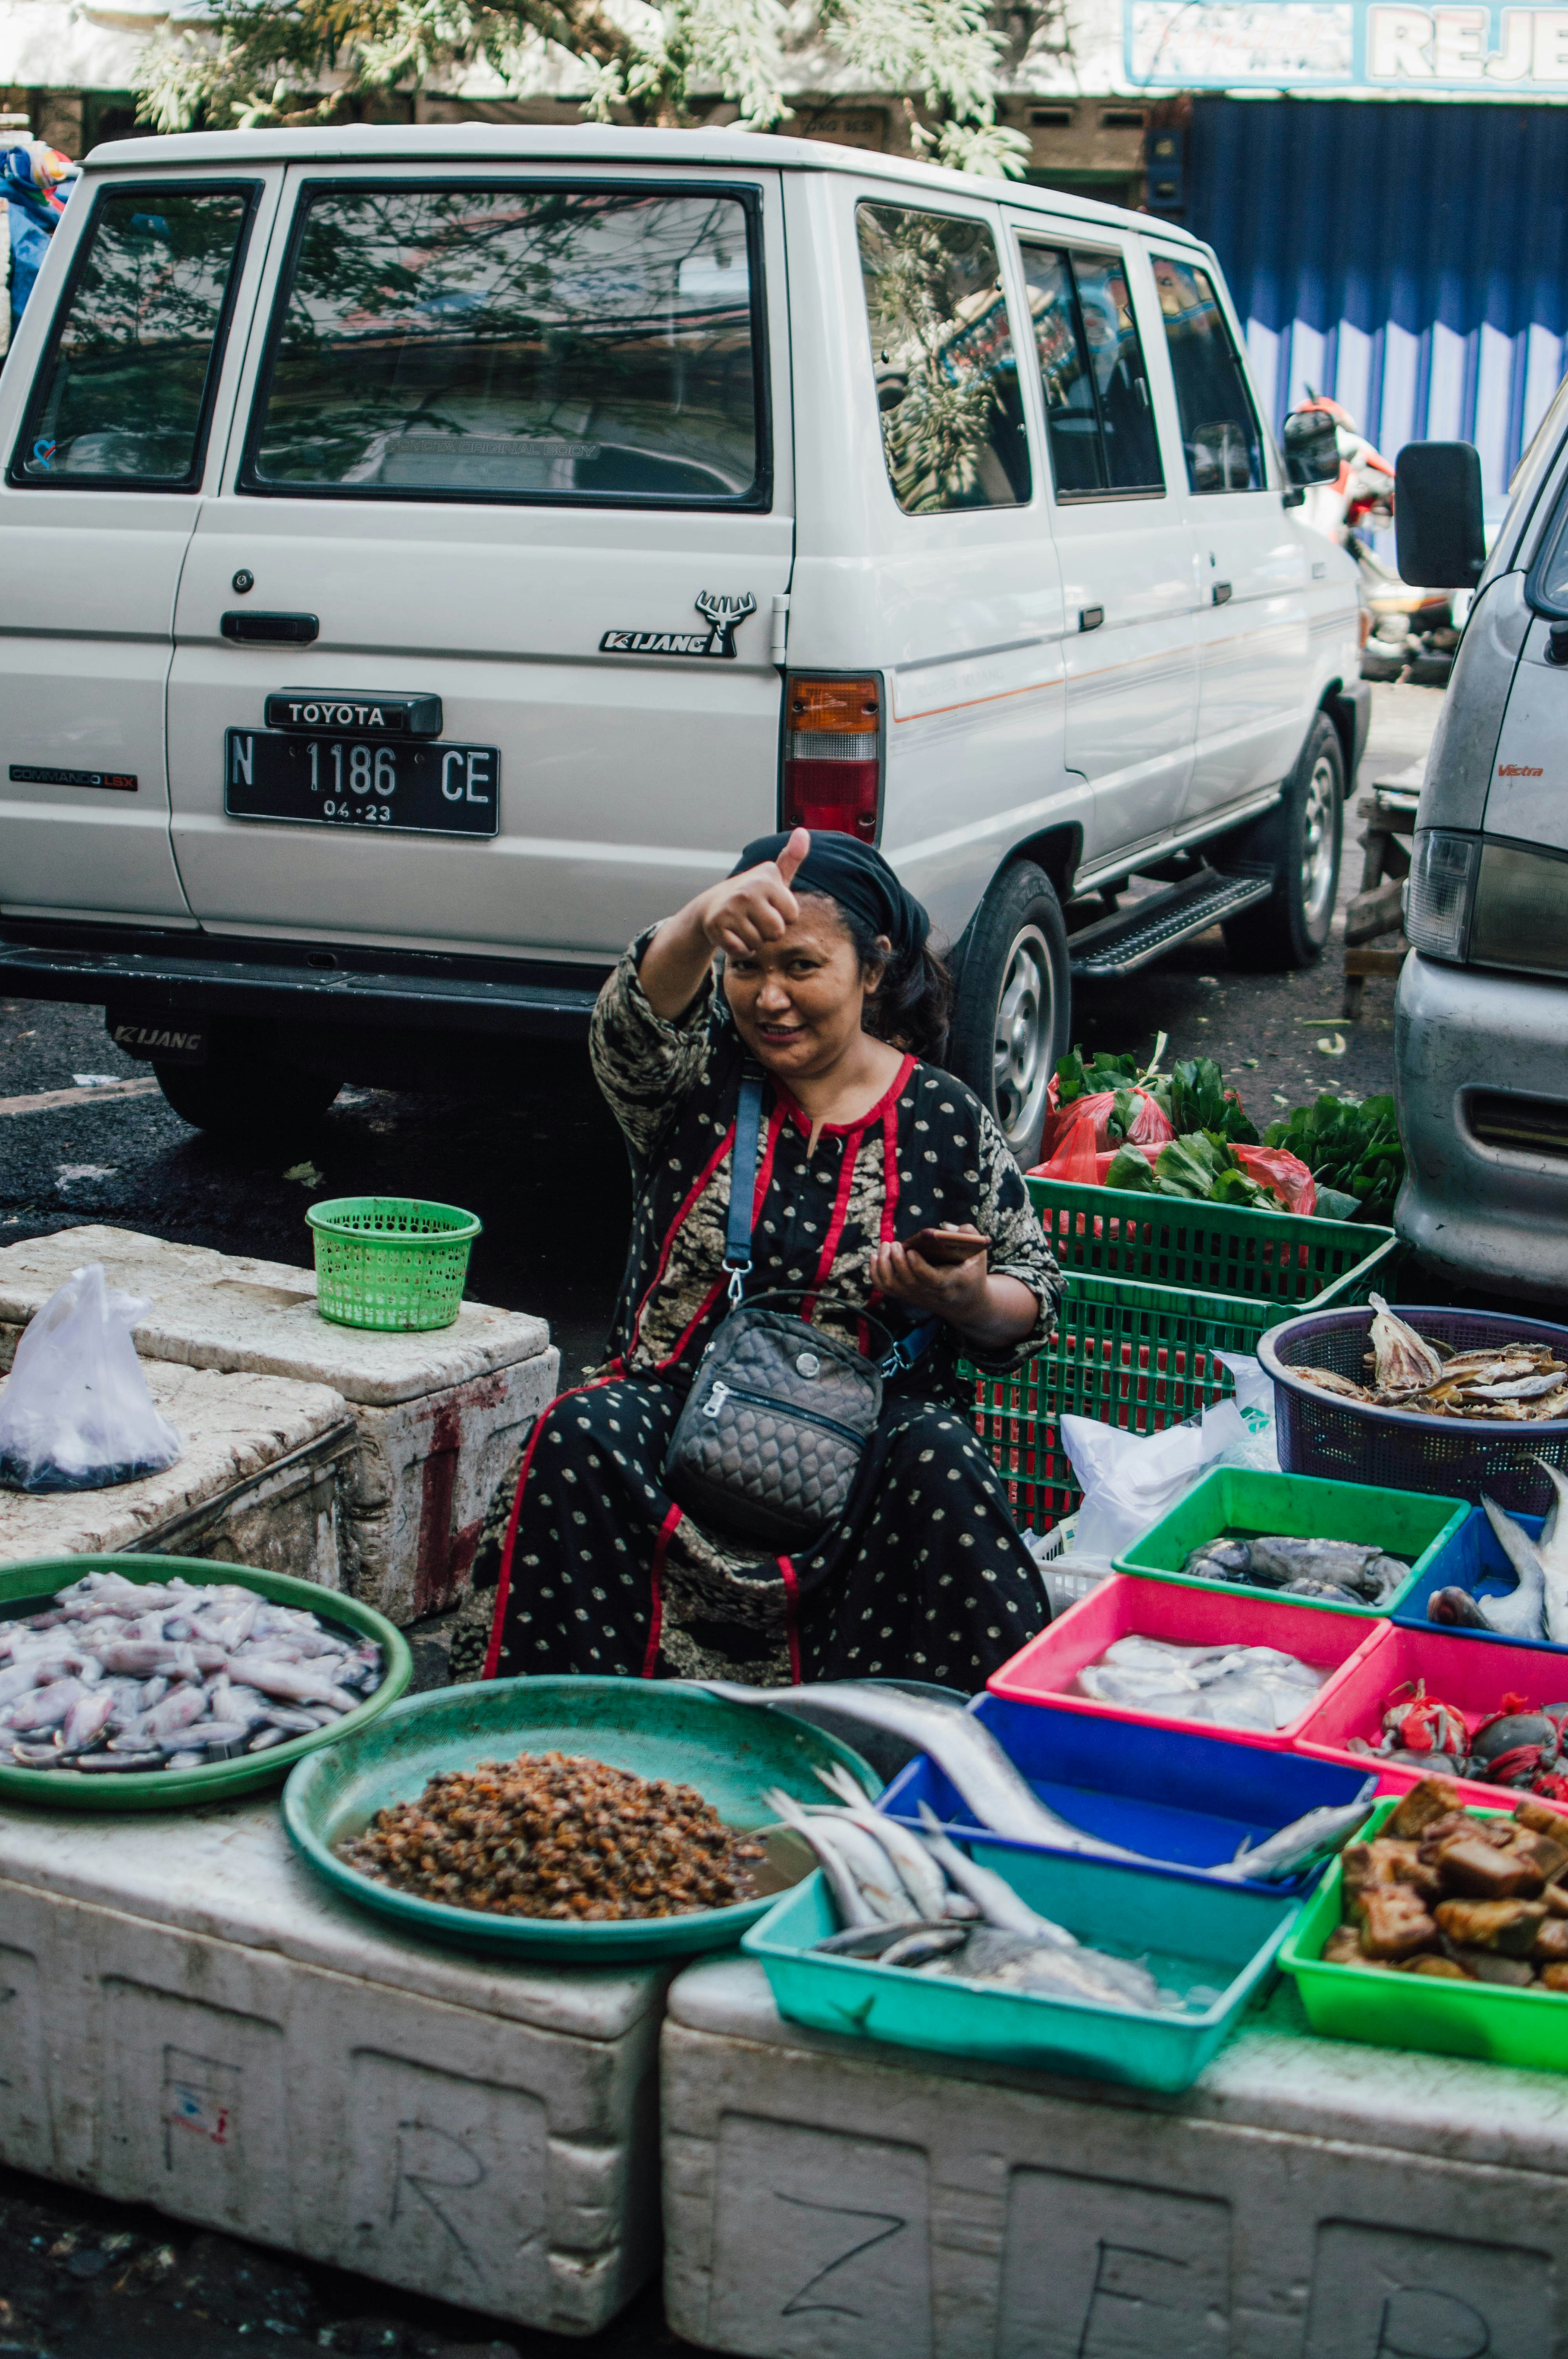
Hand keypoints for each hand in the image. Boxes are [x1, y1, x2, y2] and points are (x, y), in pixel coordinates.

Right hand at [697, 827, 809, 959]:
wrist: (712, 906)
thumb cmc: (751, 894)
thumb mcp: (773, 876)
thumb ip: (792, 857)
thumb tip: (803, 832)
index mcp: (766, 878)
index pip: (792, 915)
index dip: (782, 916)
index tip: (769, 906)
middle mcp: (748, 891)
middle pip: (777, 931)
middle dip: (769, 931)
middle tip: (755, 918)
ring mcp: (731, 909)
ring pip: (759, 943)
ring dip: (754, 941)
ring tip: (744, 925)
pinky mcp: (717, 927)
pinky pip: (742, 952)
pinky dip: (740, 950)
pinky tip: (734, 935)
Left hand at [871, 1231, 990, 1327]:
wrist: (966, 1303)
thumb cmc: (971, 1272)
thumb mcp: (979, 1253)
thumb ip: (969, 1236)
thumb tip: (945, 1228)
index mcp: (950, 1283)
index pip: (931, 1280)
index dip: (918, 1267)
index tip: (911, 1250)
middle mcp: (931, 1293)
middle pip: (908, 1282)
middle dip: (897, 1261)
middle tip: (894, 1243)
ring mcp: (917, 1296)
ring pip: (893, 1286)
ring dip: (884, 1265)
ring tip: (885, 1246)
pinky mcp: (908, 1296)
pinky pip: (886, 1288)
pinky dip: (876, 1274)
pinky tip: (875, 1257)